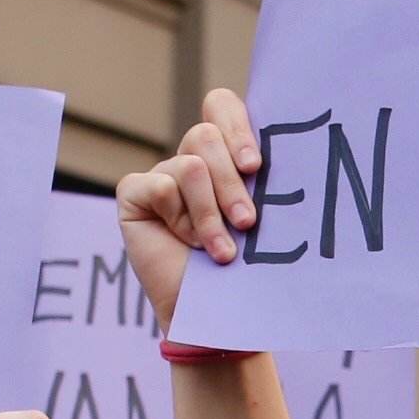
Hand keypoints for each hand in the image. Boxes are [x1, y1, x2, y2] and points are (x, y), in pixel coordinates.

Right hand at [116, 87, 261, 331]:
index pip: (222, 106)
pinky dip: (181, 221)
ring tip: (223, 251)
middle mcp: (191, 158)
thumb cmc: (244, 267)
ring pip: (191, 165)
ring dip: (211, 214)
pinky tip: (187, 245)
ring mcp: (162, 174)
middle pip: (206, 134)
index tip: (255, 165)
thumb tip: (284, 149)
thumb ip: (263, 180)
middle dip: (232, 182)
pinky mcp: (134, 193)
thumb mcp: (261, 218)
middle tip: (248, 221)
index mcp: (225, 154)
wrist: (215, 312)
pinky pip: (160, 187)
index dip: (237, 126)